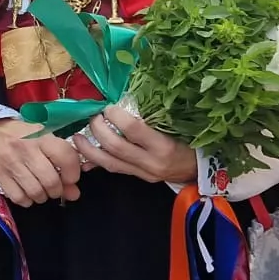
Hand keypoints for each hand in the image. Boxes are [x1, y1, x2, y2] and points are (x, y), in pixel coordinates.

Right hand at [0, 119, 82, 206]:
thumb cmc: (19, 133)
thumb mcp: (41, 137)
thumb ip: (60, 160)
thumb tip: (74, 192)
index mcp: (40, 135)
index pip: (66, 156)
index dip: (73, 173)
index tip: (70, 177)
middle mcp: (26, 149)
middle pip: (51, 181)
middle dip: (57, 190)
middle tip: (54, 187)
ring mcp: (10, 163)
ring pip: (36, 193)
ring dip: (42, 196)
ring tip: (40, 189)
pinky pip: (18, 197)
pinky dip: (26, 200)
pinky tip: (26, 193)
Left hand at [71, 108, 199, 184]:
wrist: (202, 169)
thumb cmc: (192, 140)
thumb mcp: (178, 125)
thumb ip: (153, 116)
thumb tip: (123, 102)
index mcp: (163, 146)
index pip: (132, 129)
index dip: (116, 115)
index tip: (109, 106)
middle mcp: (151, 162)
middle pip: (116, 147)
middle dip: (98, 130)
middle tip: (92, 117)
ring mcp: (144, 173)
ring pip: (109, 163)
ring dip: (89, 149)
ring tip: (76, 138)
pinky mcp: (139, 177)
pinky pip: (114, 170)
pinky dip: (97, 161)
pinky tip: (84, 155)